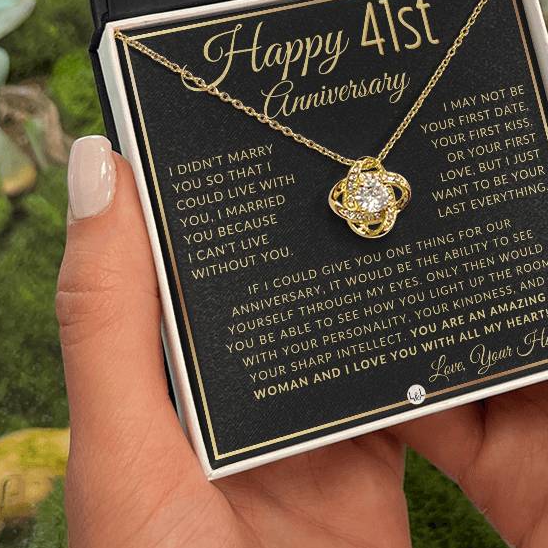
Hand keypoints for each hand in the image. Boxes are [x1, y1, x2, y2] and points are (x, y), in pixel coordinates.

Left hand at [57, 138, 410, 547]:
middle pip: (282, 272)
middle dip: (315, 206)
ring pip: (349, 315)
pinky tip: (451, 279)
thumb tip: (95, 163)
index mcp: (169, 367)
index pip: (187, 244)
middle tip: (358, 122)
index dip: (210, 169)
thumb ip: (110, 313)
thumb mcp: (129, 447)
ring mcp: (312, 419)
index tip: (249, 92)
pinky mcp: (376, 455)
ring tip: (413, 180)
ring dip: (376, 263)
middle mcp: (239, 385)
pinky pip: (404, 376)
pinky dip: (424, 334)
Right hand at [395, 38, 547, 547]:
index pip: (545, 180)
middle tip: (358, 179)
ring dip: (397, 307)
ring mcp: (535, 395)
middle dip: (423, 223)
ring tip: (342, 262)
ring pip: (443, 332)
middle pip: (481, 258)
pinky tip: (357, 365)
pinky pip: (428, 417)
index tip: (428, 92)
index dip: (491, 135)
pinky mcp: (501, 466)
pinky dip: (386, 395)